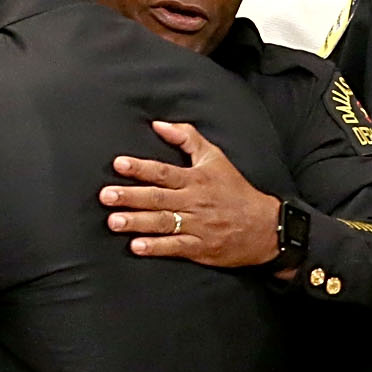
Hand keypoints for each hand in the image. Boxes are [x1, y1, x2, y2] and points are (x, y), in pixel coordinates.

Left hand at [101, 120, 281, 266]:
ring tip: (113, 222)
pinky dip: (156, 247)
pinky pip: (175, 247)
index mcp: (196, 179)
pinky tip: (137, 246)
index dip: (140, 168)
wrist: (265, 226)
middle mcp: (194, 201)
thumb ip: (187, 137)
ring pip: (163, 222)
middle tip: (106, 196)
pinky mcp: (200, 247)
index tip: (119, 164)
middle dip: (130, 197)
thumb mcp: (215, 158)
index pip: (163, 171)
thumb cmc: (235, 190)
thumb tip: (158, 124)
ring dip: (137, 222)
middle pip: (158, 198)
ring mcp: (197, 226)